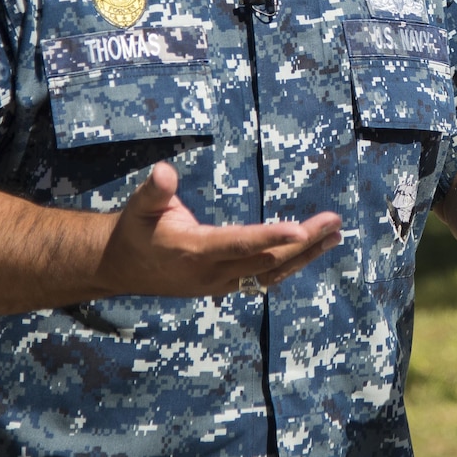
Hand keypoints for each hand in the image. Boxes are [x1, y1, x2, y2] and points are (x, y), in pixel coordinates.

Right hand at [97, 161, 342, 297]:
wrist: (121, 268)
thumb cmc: (135, 230)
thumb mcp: (139, 206)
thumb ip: (155, 190)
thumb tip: (164, 170)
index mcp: (195, 251)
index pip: (240, 244)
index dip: (271, 237)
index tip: (300, 229)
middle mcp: (213, 273)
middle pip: (266, 260)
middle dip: (303, 242)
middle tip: (334, 222)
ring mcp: (221, 284)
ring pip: (270, 273)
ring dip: (305, 256)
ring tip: (335, 237)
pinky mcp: (225, 285)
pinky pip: (263, 278)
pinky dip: (290, 265)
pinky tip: (311, 252)